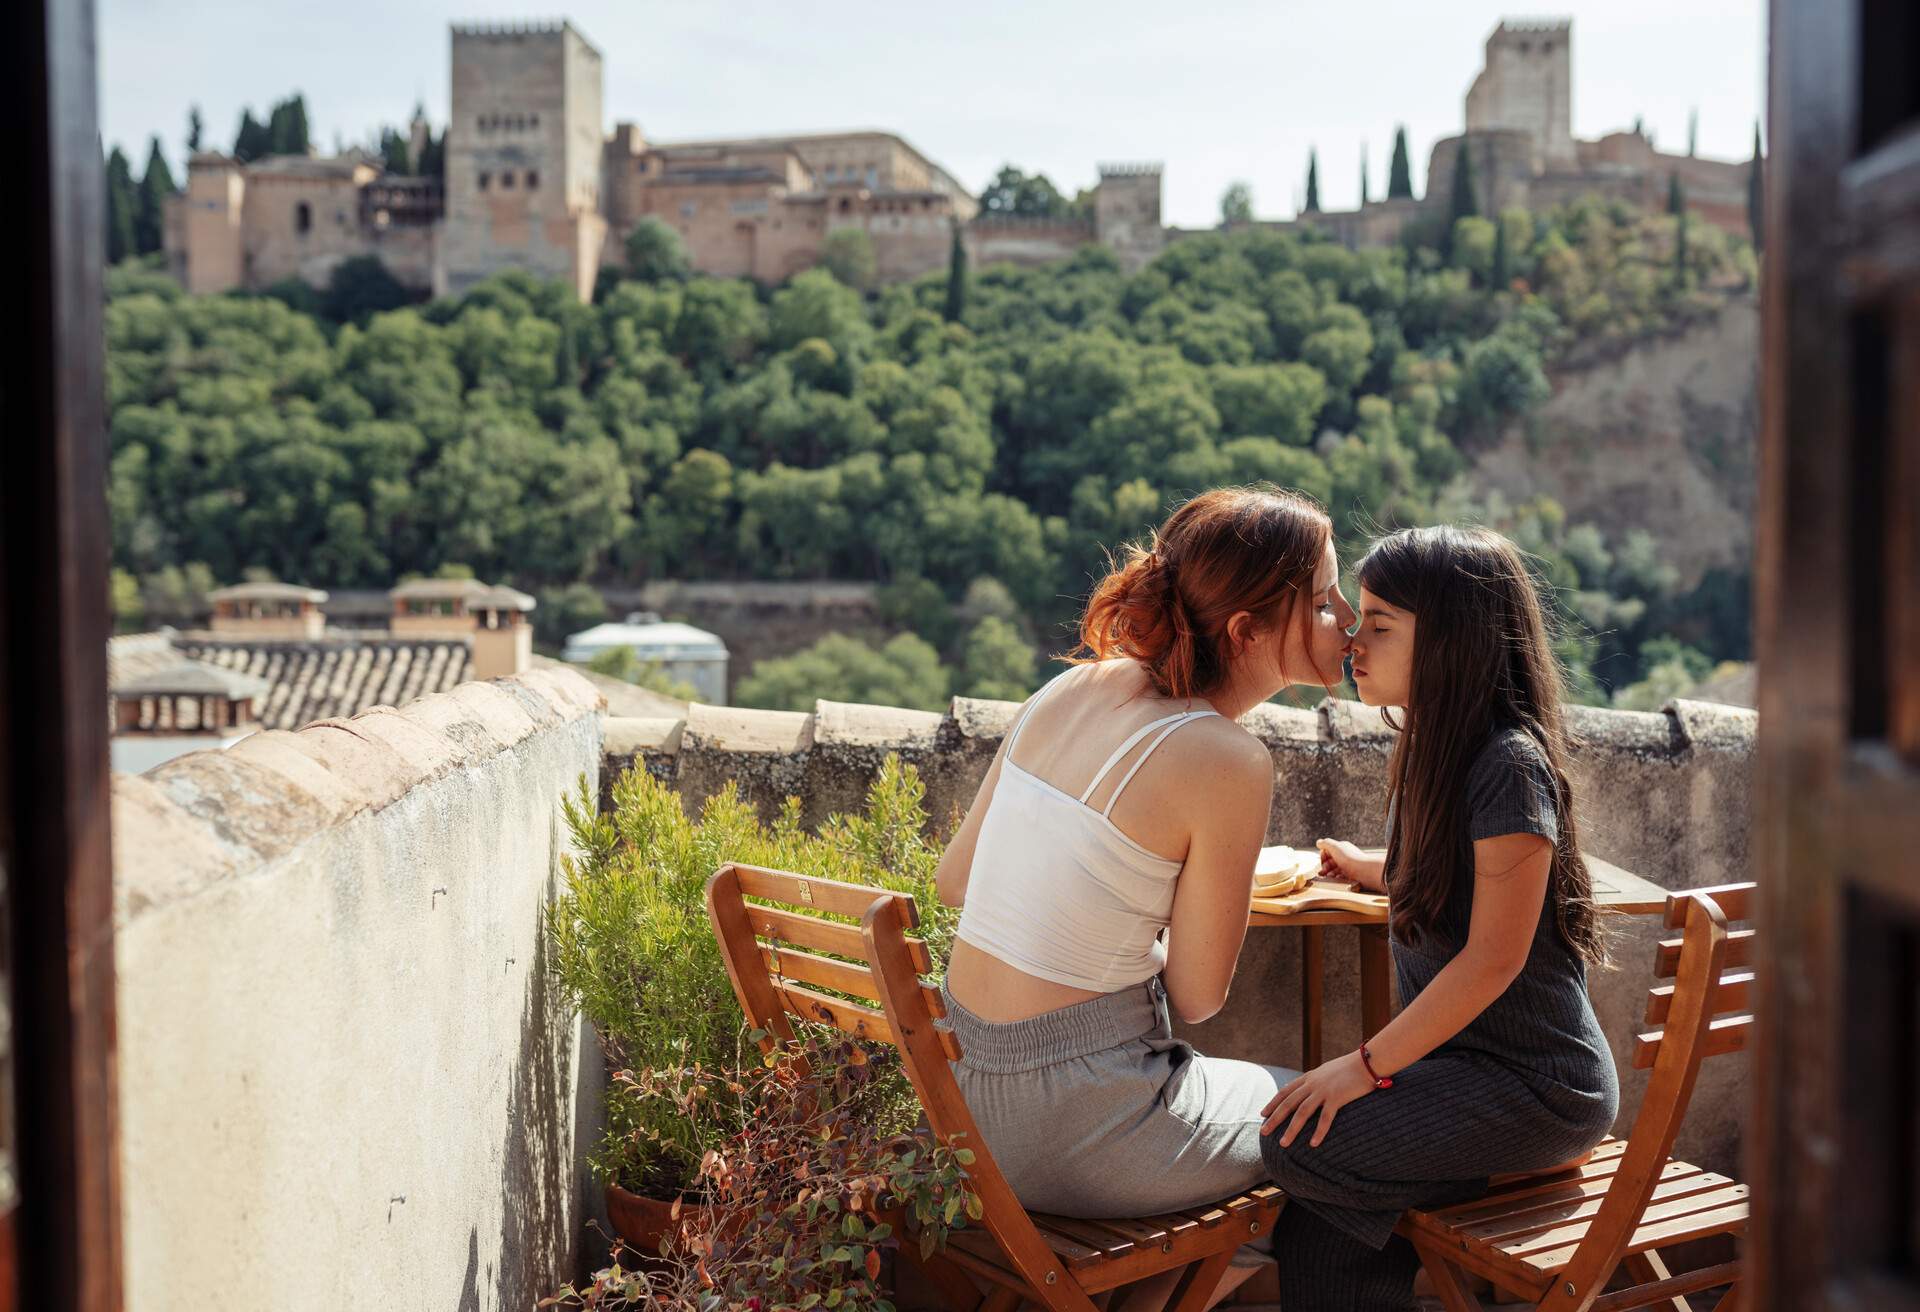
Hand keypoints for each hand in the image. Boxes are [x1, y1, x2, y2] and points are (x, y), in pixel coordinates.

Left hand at [1259, 1051, 1378, 1146]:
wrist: (1366, 1062)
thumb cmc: (1349, 1068)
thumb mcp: (1326, 1071)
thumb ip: (1315, 1080)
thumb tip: (1305, 1088)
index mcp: (1309, 1078)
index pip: (1285, 1091)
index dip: (1273, 1103)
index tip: (1262, 1114)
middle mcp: (1312, 1084)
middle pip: (1288, 1103)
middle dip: (1274, 1118)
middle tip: (1263, 1132)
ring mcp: (1323, 1091)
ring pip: (1302, 1112)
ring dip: (1291, 1129)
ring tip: (1283, 1143)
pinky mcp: (1337, 1098)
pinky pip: (1325, 1118)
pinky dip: (1318, 1131)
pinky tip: (1313, 1144)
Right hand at [1317, 838, 1380, 891]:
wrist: (1364, 871)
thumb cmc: (1351, 858)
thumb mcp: (1335, 847)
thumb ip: (1325, 843)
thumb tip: (1319, 842)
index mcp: (1341, 848)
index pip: (1328, 852)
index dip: (1323, 857)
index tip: (1322, 861)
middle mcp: (1345, 856)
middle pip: (1330, 862)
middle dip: (1325, 867)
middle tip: (1323, 872)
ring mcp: (1348, 866)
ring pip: (1334, 870)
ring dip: (1329, 874)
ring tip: (1329, 877)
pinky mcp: (1350, 876)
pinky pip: (1340, 877)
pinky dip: (1336, 879)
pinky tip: (1336, 879)